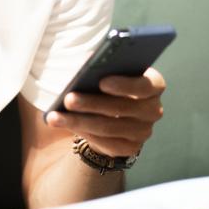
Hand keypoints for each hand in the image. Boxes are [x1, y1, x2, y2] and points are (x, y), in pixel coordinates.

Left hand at [45, 67, 165, 157]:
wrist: (112, 113)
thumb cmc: (108, 83)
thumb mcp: (106, 70)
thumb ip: (101, 65)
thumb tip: (86, 61)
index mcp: (153, 85)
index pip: (145, 85)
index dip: (124, 84)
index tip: (101, 82)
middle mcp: (153, 109)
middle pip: (122, 108)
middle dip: (91, 103)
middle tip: (68, 99)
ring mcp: (144, 131)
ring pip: (109, 127)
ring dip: (79, 121)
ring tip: (55, 116)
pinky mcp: (131, 148)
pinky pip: (106, 143)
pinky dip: (83, 133)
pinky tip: (65, 125)